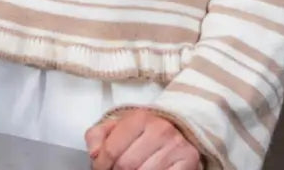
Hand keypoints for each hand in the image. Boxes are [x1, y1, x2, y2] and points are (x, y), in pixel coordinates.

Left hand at [86, 110, 202, 169]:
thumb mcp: (117, 126)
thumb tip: (94, 154)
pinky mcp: (188, 161)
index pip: (111, 150)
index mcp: (139, 118)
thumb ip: (98, 136)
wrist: (178, 127)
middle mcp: (160, 130)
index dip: (101, 165)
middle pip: (126, 165)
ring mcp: (176, 147)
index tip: (99, 168)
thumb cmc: (144, 130)